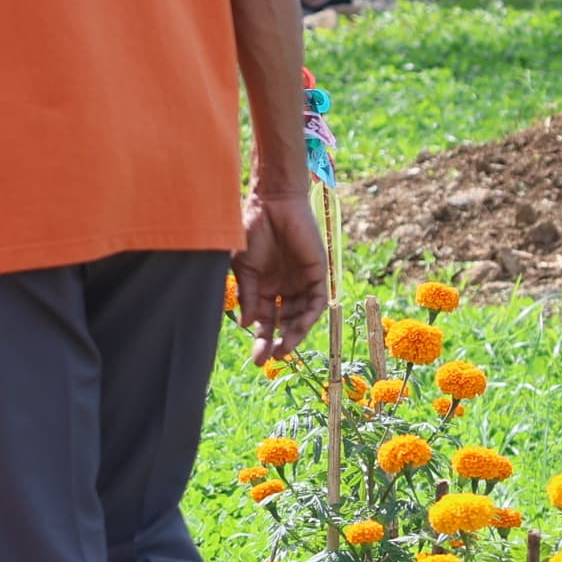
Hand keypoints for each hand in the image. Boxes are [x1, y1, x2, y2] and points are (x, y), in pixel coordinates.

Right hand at [233, 188, 329, 347]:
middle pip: (283, 323)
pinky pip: (316, 302)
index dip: (261, 340)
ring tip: (284, 348)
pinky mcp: (317, 274)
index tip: (257, 359)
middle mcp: (284, 289)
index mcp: (264, 289)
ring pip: (301, 317)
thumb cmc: (252, 229)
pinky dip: (309, 317)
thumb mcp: (244, 267)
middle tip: (270, 358)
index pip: (265, 321)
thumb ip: (247, 295)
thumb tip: (245, 324)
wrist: (272, 202)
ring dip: (294, 334)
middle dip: (277, 342)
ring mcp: (301, 282)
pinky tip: (298, 328)